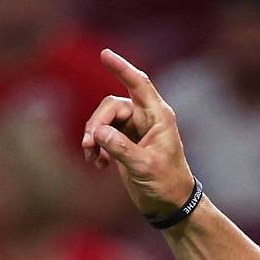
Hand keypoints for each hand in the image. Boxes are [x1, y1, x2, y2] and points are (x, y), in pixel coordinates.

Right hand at [80, 50, 198, 221]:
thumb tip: (98, 132)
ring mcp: (134, 129)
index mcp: (159, 116)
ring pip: (105, 120)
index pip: (139, 84)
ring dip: (93, 136)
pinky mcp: (125, 142)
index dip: (122, 68)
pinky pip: (103, 135)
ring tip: (91, 157)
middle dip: (97, 122)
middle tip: (89, 144)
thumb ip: (121, 148)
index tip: (105, 54)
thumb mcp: (144, 166)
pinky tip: (97, 164)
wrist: (170, 205)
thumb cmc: (166, 184)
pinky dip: (96, 147)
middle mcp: (146, 118)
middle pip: (113, 105)